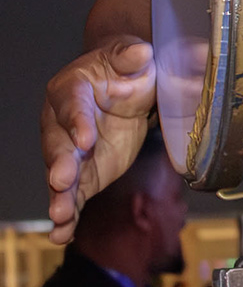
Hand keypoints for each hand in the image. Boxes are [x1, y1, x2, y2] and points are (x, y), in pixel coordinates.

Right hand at [43, 37, 156, 244]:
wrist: (127, 84)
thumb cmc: (127, 67)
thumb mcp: (133, 56)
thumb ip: (133, 56)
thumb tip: (141, 52)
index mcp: (71, 89)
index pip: (71, 106)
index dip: (77, 122)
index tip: (85, 139)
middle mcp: (62, 124)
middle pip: (58, 145)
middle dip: (60, 164)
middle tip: (61, 180)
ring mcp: (71, 153)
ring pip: (61, 176)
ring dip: (60, 196)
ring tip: (60, 216)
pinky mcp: (83, 174)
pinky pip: (74, 196)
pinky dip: (68, 216)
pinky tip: (63, 234)